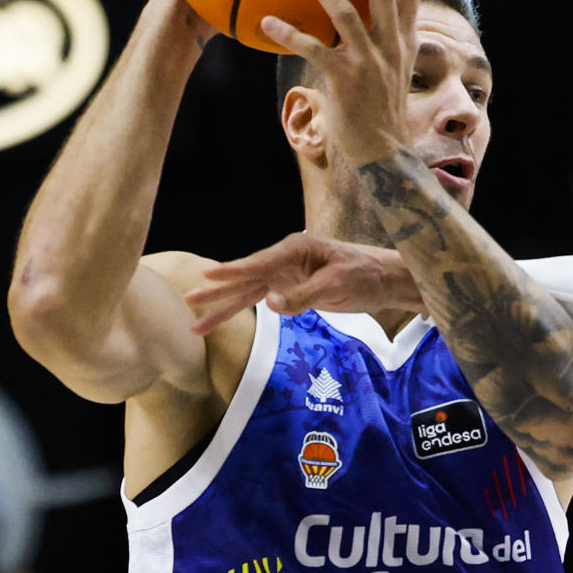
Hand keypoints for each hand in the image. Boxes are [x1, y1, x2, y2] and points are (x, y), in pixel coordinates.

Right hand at [184, 232, 423, 333]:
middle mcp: (285, 259)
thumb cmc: (364, 275)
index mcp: (296, 249)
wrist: (383, 279)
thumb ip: (303, 296)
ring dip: (224, 307)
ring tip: (197, 323)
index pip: (259, 263)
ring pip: (248, 292)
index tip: (207, 276)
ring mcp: (285, 274)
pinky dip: (242, 309)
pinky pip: (260, 299)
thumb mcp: (337, 285)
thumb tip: (269, 303)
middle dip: (218, 291)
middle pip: (246, 278)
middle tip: (189, 299)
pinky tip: (222, 318)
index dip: (233, 272)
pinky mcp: (289, 288)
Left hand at [260, 0, 421, 166]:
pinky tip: (267, 21)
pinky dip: (290, 34)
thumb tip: (365, 9)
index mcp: (404, 40)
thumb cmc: (380, 106)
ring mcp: (369, 64)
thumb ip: (385, 37)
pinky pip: (315, 51)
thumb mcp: (393, 67)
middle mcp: (391, 47)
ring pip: (348, 16)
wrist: (382, 150)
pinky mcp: (345, 82)